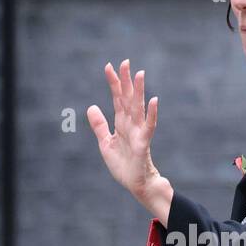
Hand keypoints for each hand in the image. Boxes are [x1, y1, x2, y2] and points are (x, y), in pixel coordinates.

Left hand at [87, 59, 162, 204]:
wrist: (135, 184)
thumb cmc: (123, 165)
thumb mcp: (105, 143)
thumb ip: (99, 125)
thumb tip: (91, 106)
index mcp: (121, 123)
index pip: (117, 98)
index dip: (113, 83)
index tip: (109, 66)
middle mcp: (130, 124)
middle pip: (128, 98)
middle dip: (126, 81)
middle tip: (125, 62)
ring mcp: (138, 132)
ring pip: (138, 108)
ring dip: (139, 91)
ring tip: (139, 75)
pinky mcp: (143, 143)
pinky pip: (148, 126)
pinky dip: (151, 114)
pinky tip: (153, 100)